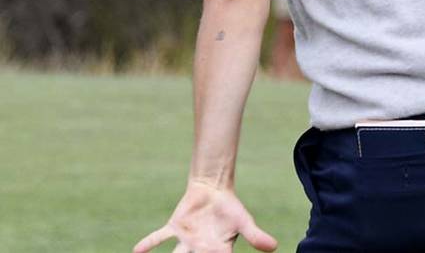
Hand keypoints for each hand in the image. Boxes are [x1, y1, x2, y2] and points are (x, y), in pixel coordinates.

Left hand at [134, 180, 276, 252]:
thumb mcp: (244, 221)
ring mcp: (186, 241)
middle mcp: (200, 250)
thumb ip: (256, 236)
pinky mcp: (174, 228)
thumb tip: (274, 247)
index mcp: (218, 251)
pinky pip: (159, 238)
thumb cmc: (230, 208)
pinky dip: (149, 245)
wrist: (215, 190)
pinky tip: (137, 252)